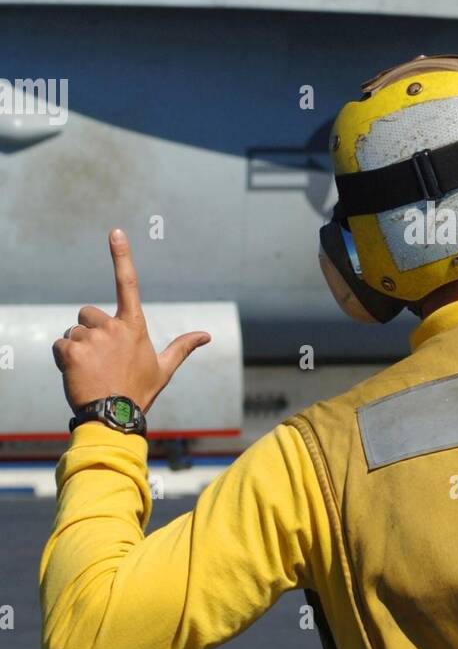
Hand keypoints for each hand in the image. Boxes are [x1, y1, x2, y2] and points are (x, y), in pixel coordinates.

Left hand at [52, 229, 210, 413]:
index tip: (115, 232)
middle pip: (87, 315)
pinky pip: (59, 345)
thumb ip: (183, 347)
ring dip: (76, 350)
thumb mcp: (163, 368)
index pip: (128, 283)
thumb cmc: (139, 391)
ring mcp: (92, 337)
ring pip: (72, 333)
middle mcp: (113, 326)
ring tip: (90, 372)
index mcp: (135, 326)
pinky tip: (76, 375)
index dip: (122, 255)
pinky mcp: (72, 350)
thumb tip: (208, 335)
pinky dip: (63, 360)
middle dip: (88, 333)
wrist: (114, 416)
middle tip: (98, 360)